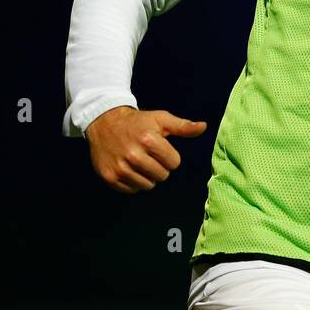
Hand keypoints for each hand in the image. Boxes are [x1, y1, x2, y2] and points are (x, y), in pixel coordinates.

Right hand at [85, 106, 207, 193]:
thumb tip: (204, 127)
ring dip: (147, 176)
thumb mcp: (161, 119)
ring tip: (140, 163)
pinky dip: (133, 182)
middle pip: (162, 176)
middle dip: (159, 167)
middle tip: (150, 156)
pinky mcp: (110, 177)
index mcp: (149, 140)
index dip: (170, 157)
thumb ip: (183, 126)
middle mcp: (134, 155)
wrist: (104, 123)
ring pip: (148, 185)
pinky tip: (130, 169)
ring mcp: (120, 168)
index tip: (161, 149)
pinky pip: (132, 190)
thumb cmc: (137, 122)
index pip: (174, 163)